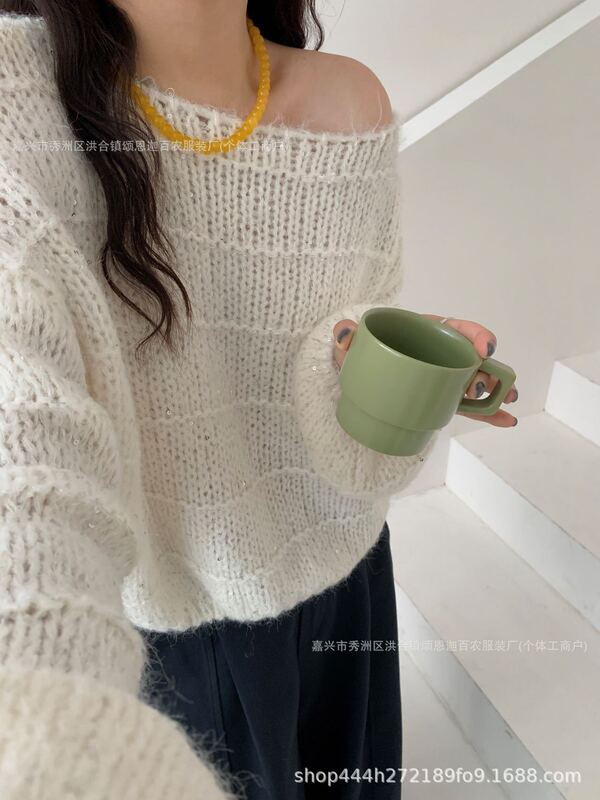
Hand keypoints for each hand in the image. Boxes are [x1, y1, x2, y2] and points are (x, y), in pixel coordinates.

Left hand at [332, 314, 517, 427]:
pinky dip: (489, 414)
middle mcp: (443, 352)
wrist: (358, 371)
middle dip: (488, 369)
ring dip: (496, 390)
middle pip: (474, 357)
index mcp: (427, 331)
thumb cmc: (362, 350)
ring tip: (506, 400)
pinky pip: (470, 406)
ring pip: (477, 381)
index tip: (484, 348)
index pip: (458, 328)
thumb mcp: (353, 342)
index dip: (476, 335)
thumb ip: (347, 335)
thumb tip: (344, 333)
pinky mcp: (443, 397)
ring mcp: (445, 376)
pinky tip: (507, 421)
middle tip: (482, 385)